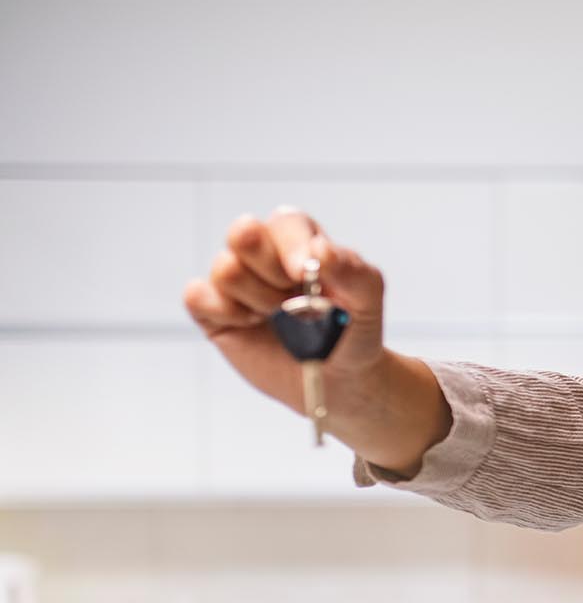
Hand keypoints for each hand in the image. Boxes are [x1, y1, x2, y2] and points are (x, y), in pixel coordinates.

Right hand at [182, 207, 388, 416]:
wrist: (337, 380)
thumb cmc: (351, 333)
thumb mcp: (367, 301)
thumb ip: (354, 271)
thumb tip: (321, 248)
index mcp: (300, 240)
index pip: (285, 222)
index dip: (292, 246)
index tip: (304, 275)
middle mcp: (263, 253)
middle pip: (243, 232)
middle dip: (270, 270)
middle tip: (292, 299)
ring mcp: (236, 280)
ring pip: (225, 268)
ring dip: (258, 299)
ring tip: (281, 317)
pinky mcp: (213, 309)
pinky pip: (196, 295)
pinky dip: (225, 313)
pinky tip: (250, 325)